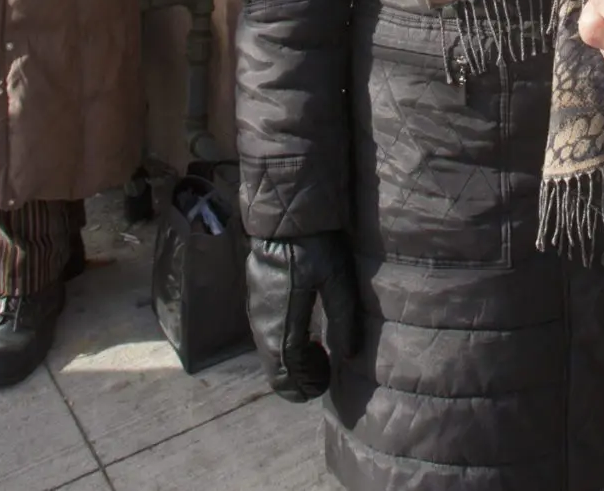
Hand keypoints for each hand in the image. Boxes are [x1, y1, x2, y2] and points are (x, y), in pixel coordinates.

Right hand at [245, 233, 360, 401]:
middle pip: (274, 370)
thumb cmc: (315, 247)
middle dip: (297, 381)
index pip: (286, 373)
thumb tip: (347, 357)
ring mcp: (256, 312)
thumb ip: (343, 320)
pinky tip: (306, 338)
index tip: (323, 385)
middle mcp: (263, 324)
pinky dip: (283, 349)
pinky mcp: (256, 301)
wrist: (285, 217)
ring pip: (268, 356)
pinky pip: (265, 338)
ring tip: (319, 357)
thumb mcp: (337, 281)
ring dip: (290, 366)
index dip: (304, 386)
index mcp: (282, 324)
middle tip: (323, 375)